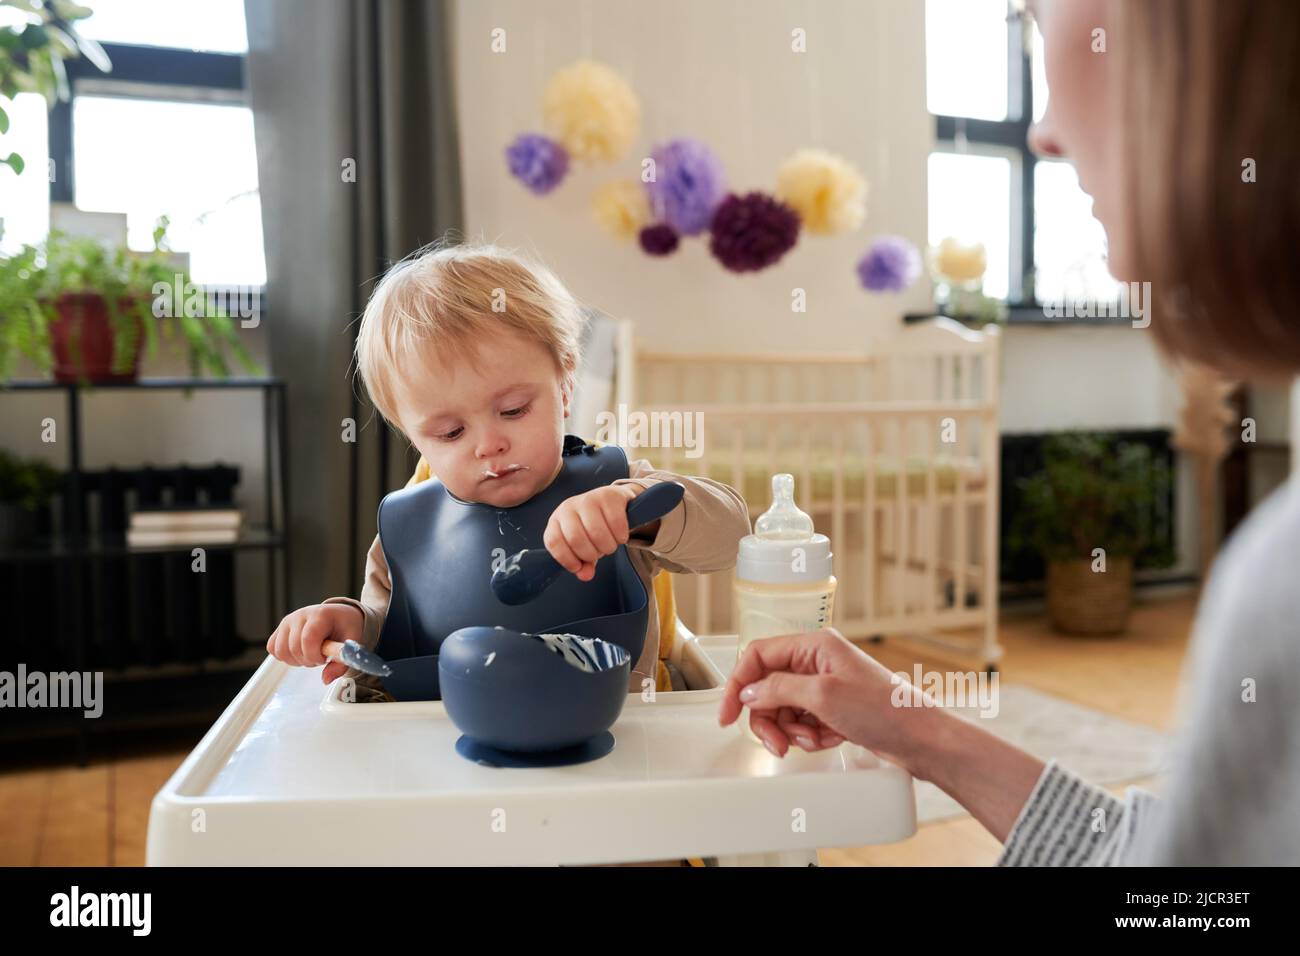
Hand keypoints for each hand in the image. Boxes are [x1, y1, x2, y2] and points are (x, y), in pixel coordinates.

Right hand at [266, 603, 365, 683]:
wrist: (338, 615)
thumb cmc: (345, 627)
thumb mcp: (352, 642)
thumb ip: (341, 663)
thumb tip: (326, 679)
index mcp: (320, 615)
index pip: (308, 639)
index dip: (314, 655)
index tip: (324, 658)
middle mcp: (301, 615)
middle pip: (294, 648)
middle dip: (308, 660)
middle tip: (320, 657)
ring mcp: (288, 621)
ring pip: (281, 651)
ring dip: (296, 660)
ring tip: (310, 654)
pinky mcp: (280, 628)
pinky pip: (273, 648)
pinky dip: (285, 657)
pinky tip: (300, 653)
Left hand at [542, 484, 638, 581]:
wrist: (613, 501)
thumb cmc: (595, 526)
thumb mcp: (585, 546)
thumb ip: (583, 564)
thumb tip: (585, 575)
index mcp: (557, 520)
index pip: (553, 542)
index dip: (566, 559)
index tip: (578, 567)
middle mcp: (568, 507)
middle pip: (576, 539)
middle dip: (591, 554)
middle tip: (599, 553)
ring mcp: (588, 499)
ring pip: (597, 533)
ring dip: (608, 546)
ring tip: (610, 544)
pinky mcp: (608, 495)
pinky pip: (616, 524)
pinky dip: (621, 536)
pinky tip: (620, 535)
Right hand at [718, 627, 939, 773]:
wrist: (920, 738)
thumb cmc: (884, 709)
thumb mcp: (823, 696)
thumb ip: (778, 689)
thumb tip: (748, 692)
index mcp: (813, 645)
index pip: (758, 656)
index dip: (738, 684)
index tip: (727, 713)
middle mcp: (816, 661)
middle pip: (767, 688)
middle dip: (769, 718)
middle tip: (778, 742)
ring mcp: (824, 686)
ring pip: (783, 709)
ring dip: (792, 730)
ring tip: (813, 740)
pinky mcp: (832, 708)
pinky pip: (802, 722)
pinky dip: (810, 736)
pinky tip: (830, 739)